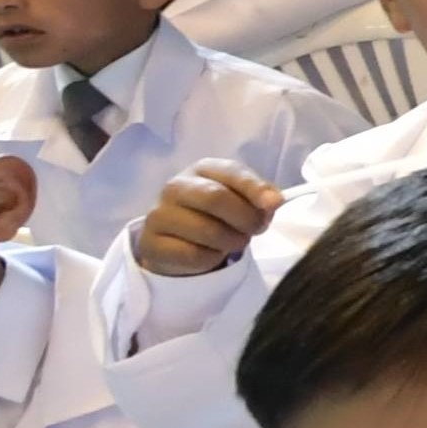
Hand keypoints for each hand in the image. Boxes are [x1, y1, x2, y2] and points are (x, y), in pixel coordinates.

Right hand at [131, 159, 284, 277]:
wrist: (178, 241)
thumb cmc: (218, 215)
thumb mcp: (242, 200)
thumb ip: (260, 197)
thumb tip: (274, 200)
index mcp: (203, 169)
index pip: (232, 172)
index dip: (255, 188)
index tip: (274, 204)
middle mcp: (176, 186)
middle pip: (216, 198)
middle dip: (245, 218)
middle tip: (256, 230)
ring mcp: (159, 214)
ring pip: (207, 230)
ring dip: (232, 242)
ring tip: (233, 242)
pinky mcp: (152, 243)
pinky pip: (194, 254)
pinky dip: (212, 259)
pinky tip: (210, 254)